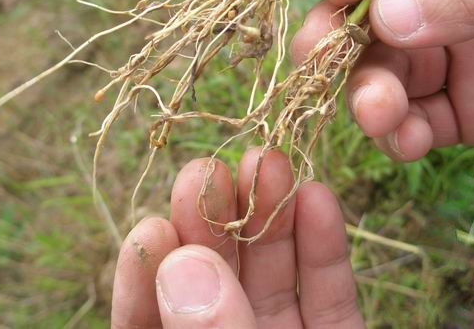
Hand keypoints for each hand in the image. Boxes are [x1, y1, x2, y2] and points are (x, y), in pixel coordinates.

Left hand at [112, 148, 363, 327]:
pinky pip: (329, 296)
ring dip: (271, 216)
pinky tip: (317, 195)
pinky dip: (325, 248)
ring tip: (267, 160)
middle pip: (214, 284)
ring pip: (273, 280)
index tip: (151, 226)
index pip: (148, 326)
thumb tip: (182, 264)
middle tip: (211, 169)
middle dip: (213, 223)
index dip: (144, 278)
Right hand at [292, 0, 473, 162]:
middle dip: (343, 35)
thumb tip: (383, 13)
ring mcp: (455, 53)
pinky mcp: (465, 111)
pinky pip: (415, 120)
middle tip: (318, 59)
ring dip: (369, 92)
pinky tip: (405, 141)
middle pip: (375, 9)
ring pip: (386, 69)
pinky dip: (399, 133)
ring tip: (378, 113)